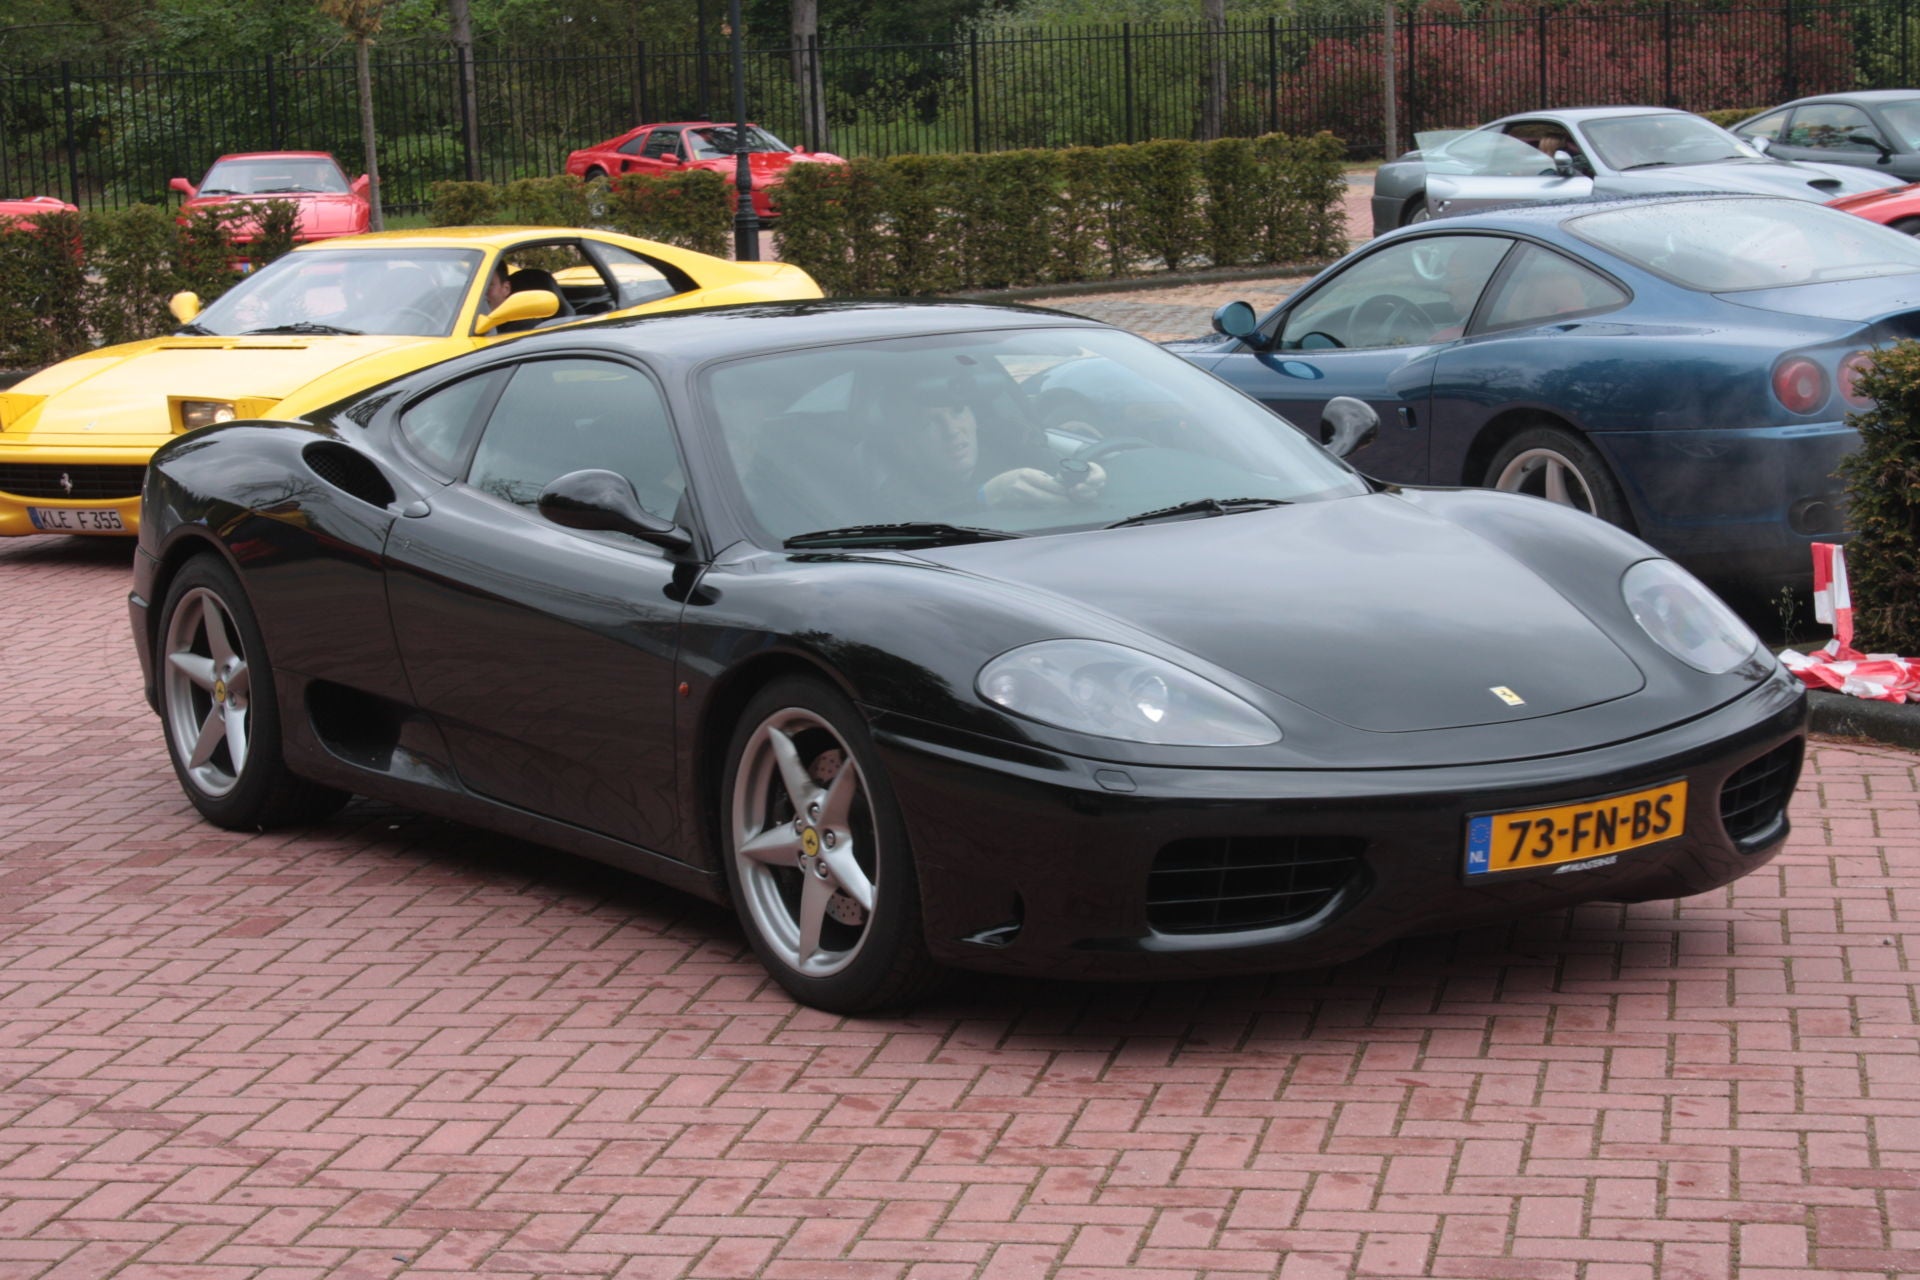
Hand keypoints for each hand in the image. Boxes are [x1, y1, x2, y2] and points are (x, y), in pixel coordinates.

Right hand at [980, 464, 1105, 506]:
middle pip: (1049, 497)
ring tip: (1067, 506)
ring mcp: (1022, 499)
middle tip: (1073, 502)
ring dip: (1057, 506)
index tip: (1072, 491)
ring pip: (1045, 505)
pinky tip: (1055, 509)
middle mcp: (1024, 487)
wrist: (992, 491)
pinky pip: (1038, 509)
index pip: (1050, 484)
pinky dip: (1048, 509)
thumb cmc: (1010, 479)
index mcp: (1027, 475)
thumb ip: (1042, 479)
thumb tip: (1060, 485)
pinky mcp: (1021, 508)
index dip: (1062, 490)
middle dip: (1062, 501)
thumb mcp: (1026, 473)